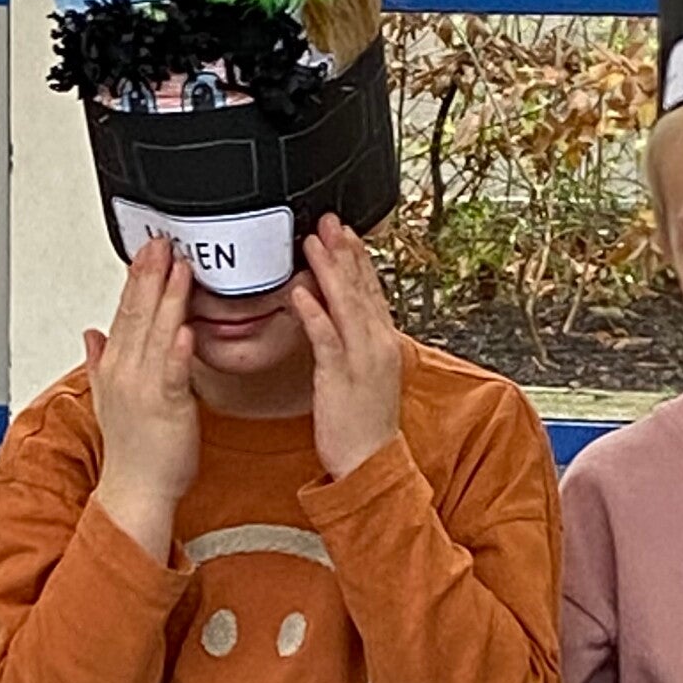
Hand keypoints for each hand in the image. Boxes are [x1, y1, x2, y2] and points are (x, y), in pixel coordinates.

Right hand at [86, 238, 199, 560]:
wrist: (135, 490)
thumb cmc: (132, 450)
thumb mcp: (110, 397)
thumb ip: (101, 360)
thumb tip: (91, 332)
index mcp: (116, 366)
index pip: (125, 311)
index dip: (137, 278)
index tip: (146, 248)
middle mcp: (126, 372)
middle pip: (138, 313)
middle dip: (151, 275)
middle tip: (163, 241)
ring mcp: (144, 388)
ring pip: (156, 334)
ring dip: (168, 299)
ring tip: (180, 268)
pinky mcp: (166, 407)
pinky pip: (173, 373)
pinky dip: (178, 349)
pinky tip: (185, 326)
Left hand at [292, 215, 403, 480]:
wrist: (372, 462)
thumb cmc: (364, 423)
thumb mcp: (366, 374)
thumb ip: (355, 343)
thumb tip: (340, 319)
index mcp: (382, 342)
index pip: (372, 290)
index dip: (359, 258)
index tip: (346, 231)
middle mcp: (376, 344)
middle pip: (360, 288)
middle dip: (344, 252)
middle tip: (328, 220)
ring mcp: (361, 359)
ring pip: (345, 305)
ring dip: (328, 271)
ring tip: (312, 242)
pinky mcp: (339, 377)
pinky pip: (325, 338)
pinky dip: (313, 312)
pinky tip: (299, 292)